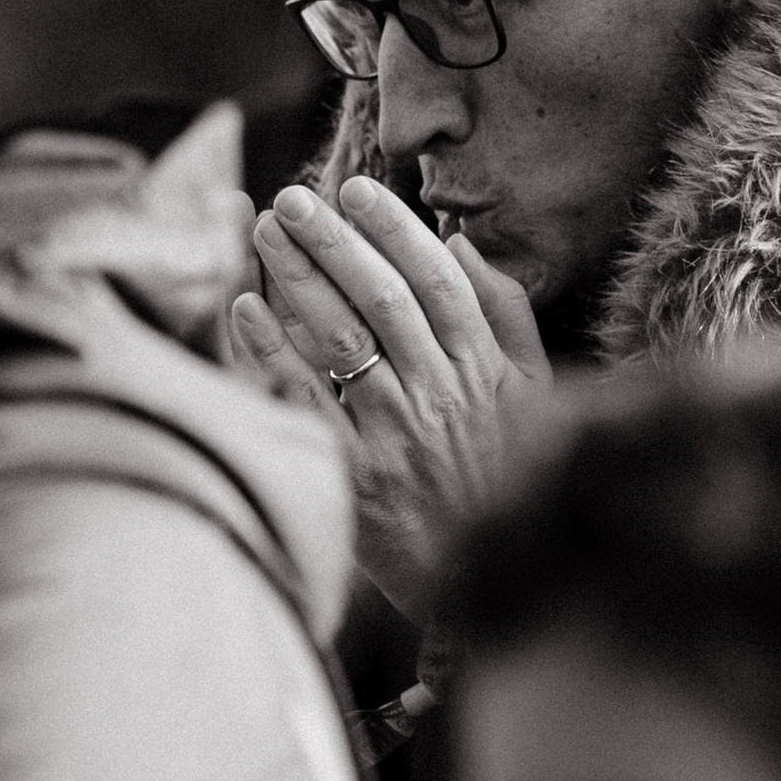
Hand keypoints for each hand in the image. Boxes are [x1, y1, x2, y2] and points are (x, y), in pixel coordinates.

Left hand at [230, 175, 552, 619]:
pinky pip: (307, 403)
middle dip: (333, 240)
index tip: (356, 190)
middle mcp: (441, 397)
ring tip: (263, 231)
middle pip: (382, 298)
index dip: (395, 229)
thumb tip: (461, 242)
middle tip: (290, 197)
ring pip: (341, 339)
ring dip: (298, 278)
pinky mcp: (355, 481)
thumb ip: (506, 313)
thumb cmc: (508, 477)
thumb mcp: (535, 394)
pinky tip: (245, 308)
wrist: (487, 590)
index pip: (438, 280)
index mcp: (484, 371)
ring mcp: (397, 439)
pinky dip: (274, 352)